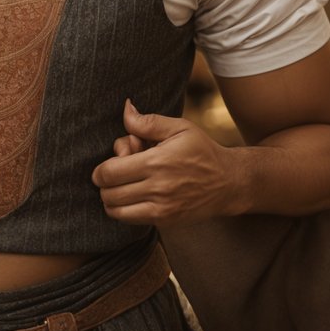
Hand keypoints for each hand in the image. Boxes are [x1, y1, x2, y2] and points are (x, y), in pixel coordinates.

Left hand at [91, 99, 248, 224]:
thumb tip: (125, 110)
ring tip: (124, 187)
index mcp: (157, 162)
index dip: (101, 169)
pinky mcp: (165, 220)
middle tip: (119, 174)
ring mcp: (161, 208)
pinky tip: (134, 197)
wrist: (228, 182)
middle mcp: (157, 188)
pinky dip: (124, 210)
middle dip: (105, 183)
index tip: (112, 162)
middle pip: (108, 193)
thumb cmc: (202, 151)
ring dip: (111, 199)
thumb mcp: (180, 128)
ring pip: (115, 210)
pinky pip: (129, 220)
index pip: (109, 173)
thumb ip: (148, 122)